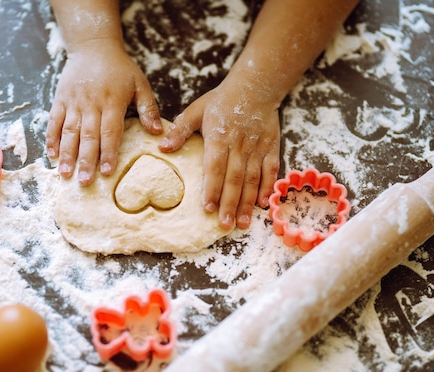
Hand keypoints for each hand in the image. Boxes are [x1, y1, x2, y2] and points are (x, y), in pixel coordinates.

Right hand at [46, 40, 161, 184]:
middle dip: (85, 161)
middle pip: (88, 136)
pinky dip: (51, 139)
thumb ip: (148, 109)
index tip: (107, 172)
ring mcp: (73, 103)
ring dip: (66, 154)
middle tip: (84, 182)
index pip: (110, 132)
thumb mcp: (140, 84)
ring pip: (69, 132)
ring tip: (64, 174)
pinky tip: (52, 156)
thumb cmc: (120, 68)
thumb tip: (157, 133)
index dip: (108, 153)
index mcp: (112, 102)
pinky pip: (54, 122)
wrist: (93, 47)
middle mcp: (91, 104)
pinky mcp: (60, 100)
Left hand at [159, 76, 280, 229]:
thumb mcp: (196, 110)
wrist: (256, 86)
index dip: (211, 188)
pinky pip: (271, 171)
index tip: (207, 208)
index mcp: (219, 137)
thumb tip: (162, 147)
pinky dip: (267, 188)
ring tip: (242, 223)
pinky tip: (262, 204)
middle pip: (234, 179)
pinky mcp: (271, 148)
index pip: (214, 167)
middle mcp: (239, 145)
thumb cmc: (222, 100)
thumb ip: (180, 130)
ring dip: (247, 202)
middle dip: (229, 204)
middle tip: (224, 225)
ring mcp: (257, 148)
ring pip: (252, 179)